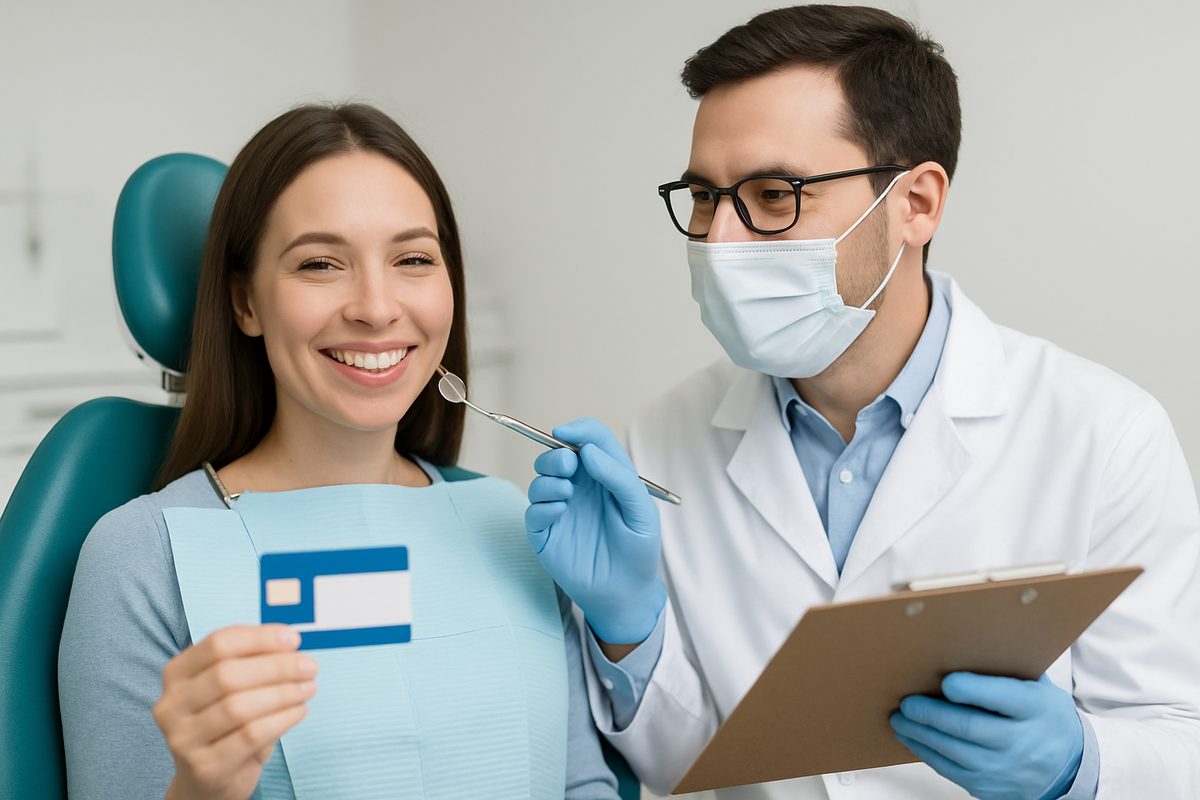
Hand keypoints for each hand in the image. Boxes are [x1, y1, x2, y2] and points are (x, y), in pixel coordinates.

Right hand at [154, 624, 317, 799]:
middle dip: (276, 667)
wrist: (209, 779)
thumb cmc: (227, 724)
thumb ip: (252, 661)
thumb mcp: (233, 687)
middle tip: (309, 666)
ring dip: (283, 693)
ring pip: (238, 707)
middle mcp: (171, 705)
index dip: (259, 638)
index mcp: (177, 674)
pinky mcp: (205, 766)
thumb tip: (289, 641)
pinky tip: (299, 711)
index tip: (294, 639)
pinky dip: (282, 719)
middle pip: (227, 675)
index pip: (218, 644)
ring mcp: (183, 738)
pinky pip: (250, 736)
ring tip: (309, 688)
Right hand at [525, 417, 665, 644]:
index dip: (577, 430)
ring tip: (567, 493)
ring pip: (540, 479)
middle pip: (557, 455)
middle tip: (568, 466)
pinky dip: (542, 505)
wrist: (627, 592)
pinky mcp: (545, 534)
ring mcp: (561, 510)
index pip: (588, 440)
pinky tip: (559, 511)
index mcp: (605, 476)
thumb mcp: (641, 510)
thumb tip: (587, 451)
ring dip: (549, 478)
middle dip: (556, 454)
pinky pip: (533, 511)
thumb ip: (619, 477)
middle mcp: (580, 489)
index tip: (566, 433)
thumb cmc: (639, 548)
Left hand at [890, 672, 1083, 799]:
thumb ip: (1008, 669)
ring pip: (953, 751)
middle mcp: (1021, 741)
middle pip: (969, 727)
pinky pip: (949, 769)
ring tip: (900, 718)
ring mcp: (1004, 768)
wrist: (1067, 766)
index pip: (1001, 698)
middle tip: (907, 702)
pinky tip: (912, 737)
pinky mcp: (988, 786)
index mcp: (1035, 708)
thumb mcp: (1039, 688)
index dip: (971, 690)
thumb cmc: (1044, 717)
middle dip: (932, 714)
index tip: (946, 681)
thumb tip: (965, 644)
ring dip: (920, 734)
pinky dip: (926, 752)